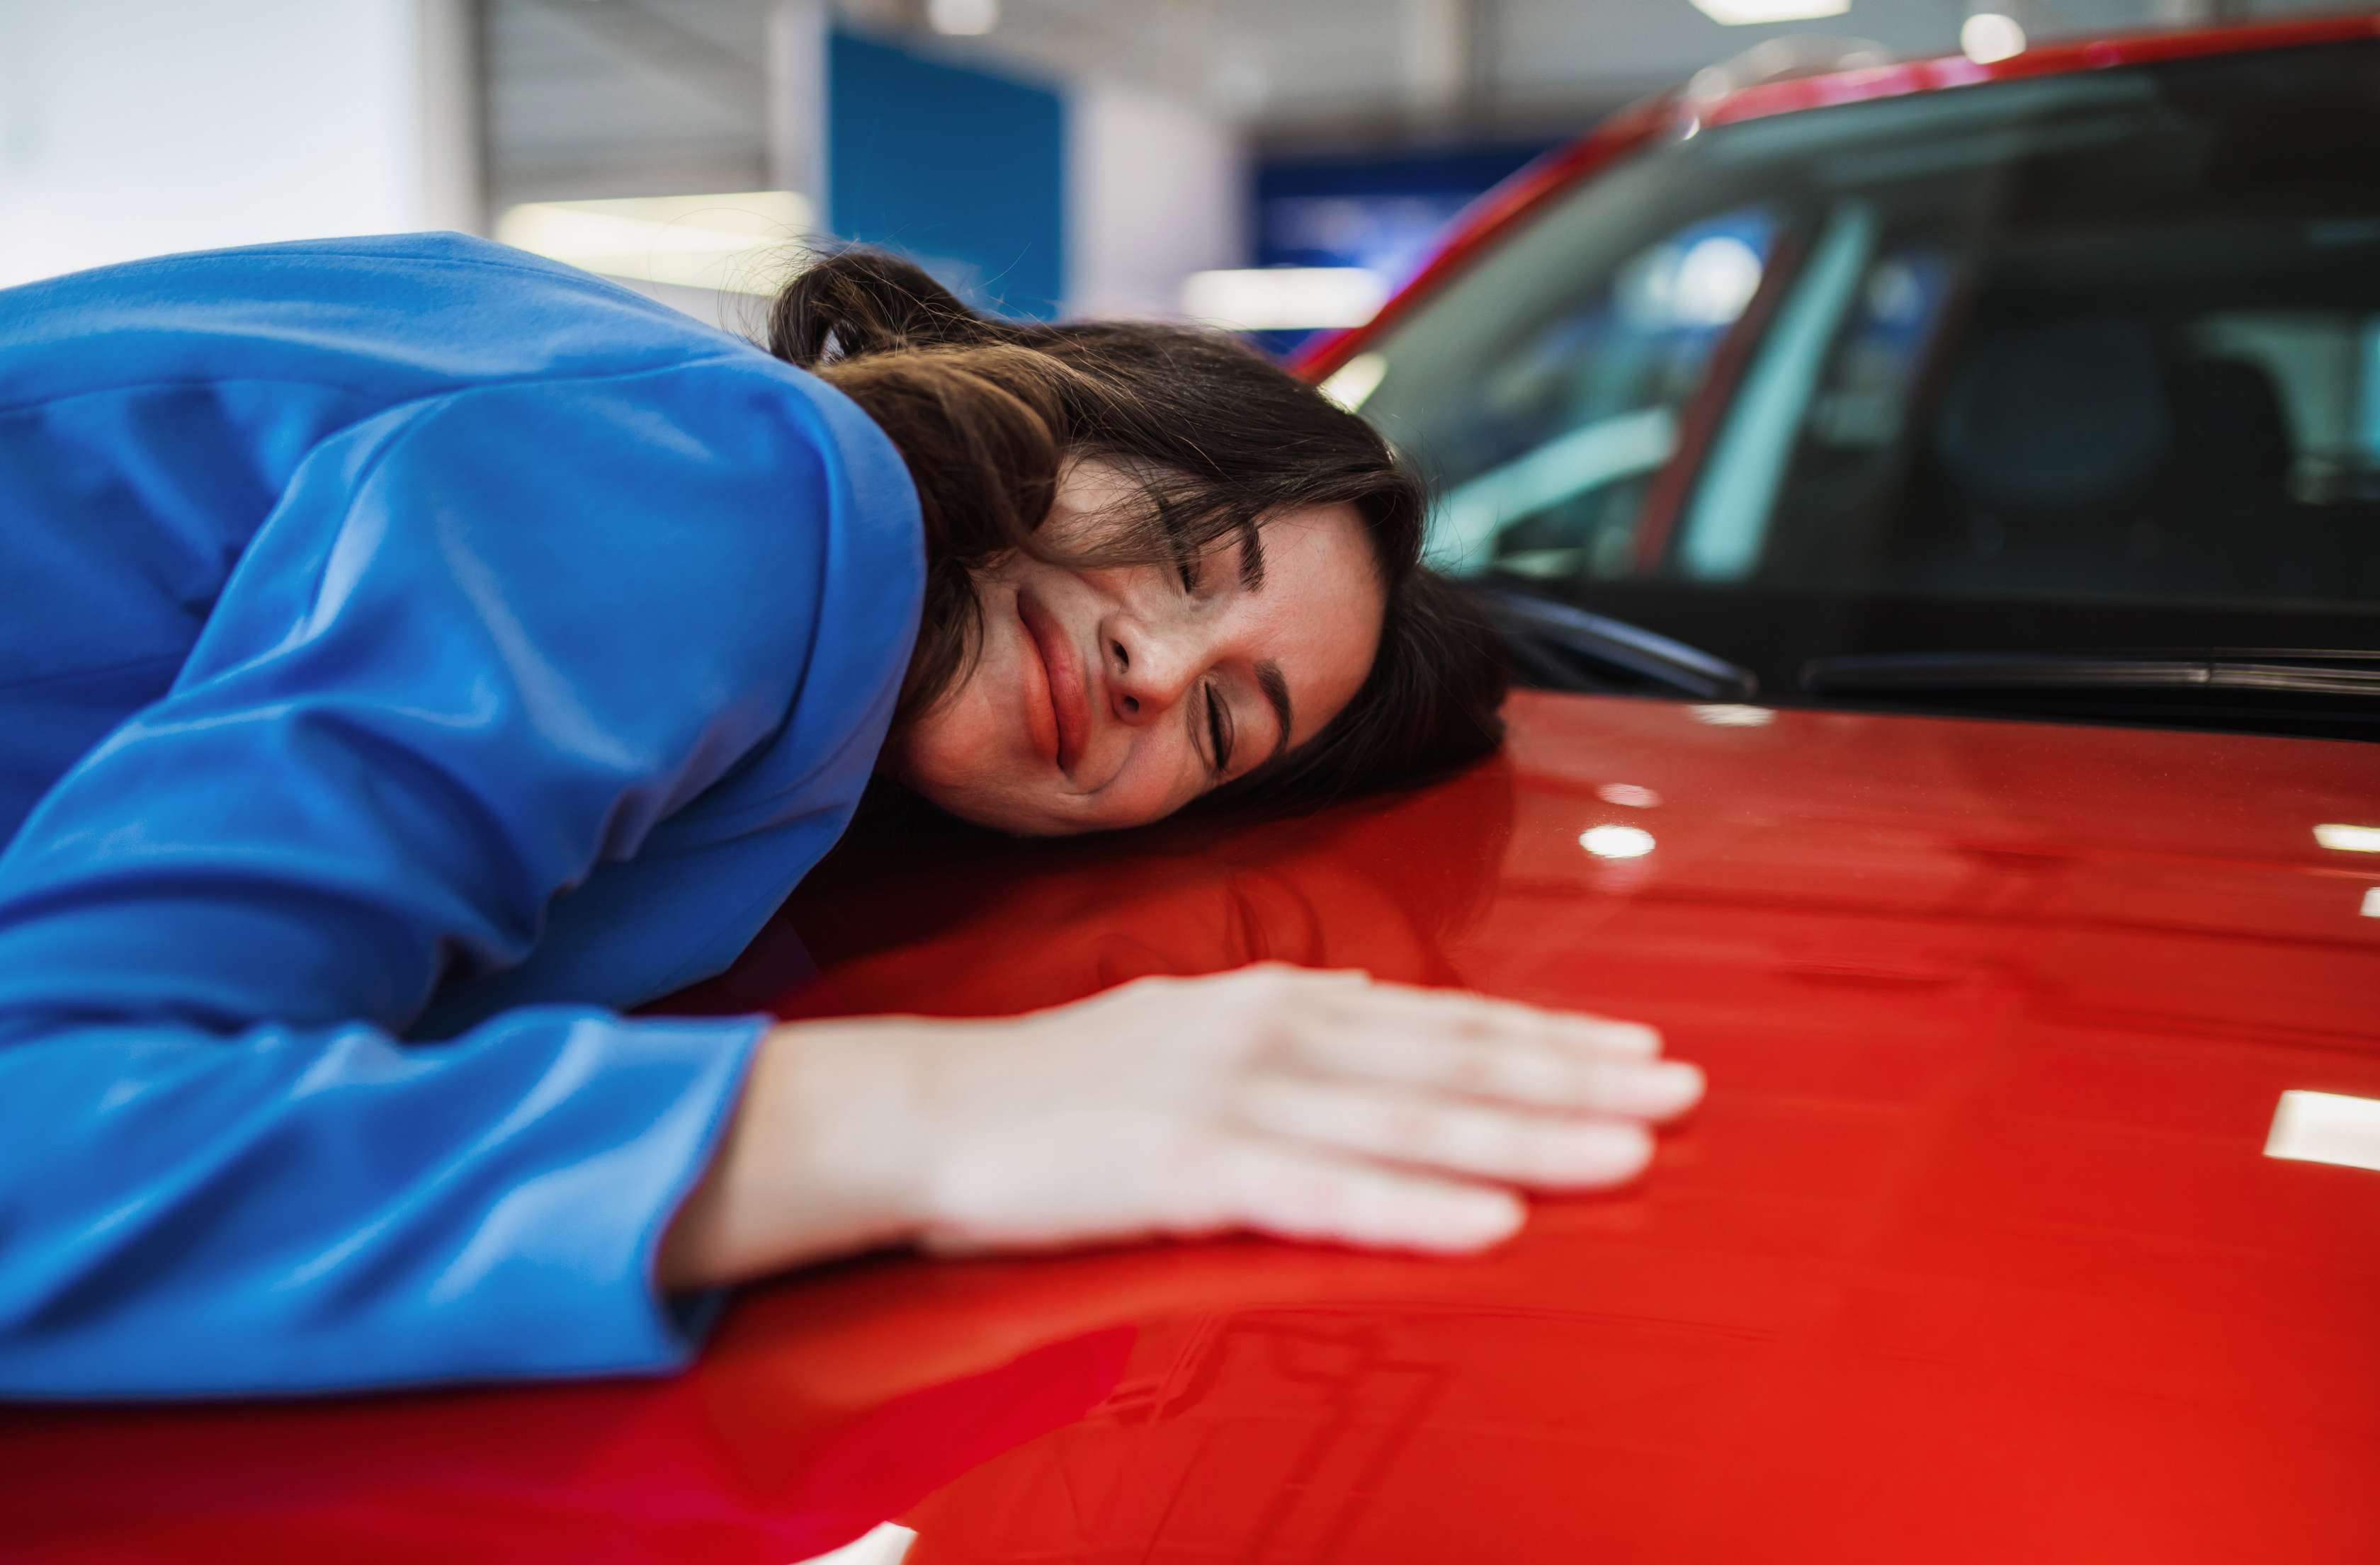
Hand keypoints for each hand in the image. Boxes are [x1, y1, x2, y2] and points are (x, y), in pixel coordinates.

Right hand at [657, 964, 1701, 1288]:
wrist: (925, 1110)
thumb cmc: (1059, 1084)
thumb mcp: (1188, 1029)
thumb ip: (1286, 1029)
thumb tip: (1371, 1017)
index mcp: (1276, 1004)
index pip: (1443, 1022)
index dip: (1550, 1037)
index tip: (1641, 1050)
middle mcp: (1271, 1035)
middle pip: (1452, 1064)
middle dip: (1578, 1083)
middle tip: (1686, 1095)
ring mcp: (1232, 1098)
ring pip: (1411, 1123)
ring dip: (1530, 1140)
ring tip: (1631, 1156)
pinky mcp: (1186, 1170)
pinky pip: (1320, 1194)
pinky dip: (1412, 1208)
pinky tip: (1490, 1225)